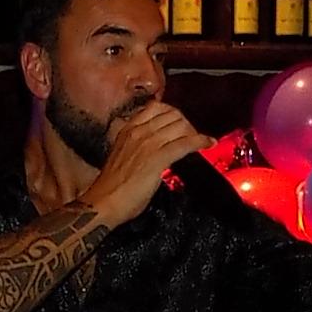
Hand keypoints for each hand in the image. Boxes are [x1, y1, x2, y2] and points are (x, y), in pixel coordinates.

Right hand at [83, 102, 211, 228]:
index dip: (172, 114)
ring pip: (180, 126)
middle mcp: (138, 132)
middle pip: (172, 115)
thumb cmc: (111, 187)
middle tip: (191, 136)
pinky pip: (185, 143)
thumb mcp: (122, 156)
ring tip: (200, 142)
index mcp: (127, 129)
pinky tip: (209, 143)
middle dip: (186, 124)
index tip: (179, 124)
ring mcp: (148, 144)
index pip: (156, 108)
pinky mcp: (157, 158)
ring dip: (194, 132)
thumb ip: (136, 146)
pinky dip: (200, 141)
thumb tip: (153, 148)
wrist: (103, 203)